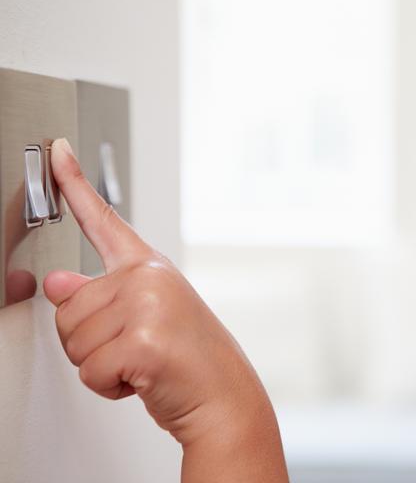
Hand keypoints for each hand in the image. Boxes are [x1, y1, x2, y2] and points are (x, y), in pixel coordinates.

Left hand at [43, 138, 287, 481]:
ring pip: (73, 341)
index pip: (104, 220)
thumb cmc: (190, 360)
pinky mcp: (144, 340)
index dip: (74, 182)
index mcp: (148, 268)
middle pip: (68, 308)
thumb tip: (56, 283)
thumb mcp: (144, 320)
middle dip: (90, 343)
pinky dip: (109, 387)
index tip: (57, 151)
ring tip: (141, 363)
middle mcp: (148, 278)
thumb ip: (99, 298)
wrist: (226, 397)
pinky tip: (142, 379)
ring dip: (100, 366)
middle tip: (133, 350)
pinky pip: (90, 370)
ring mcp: (148, 305)